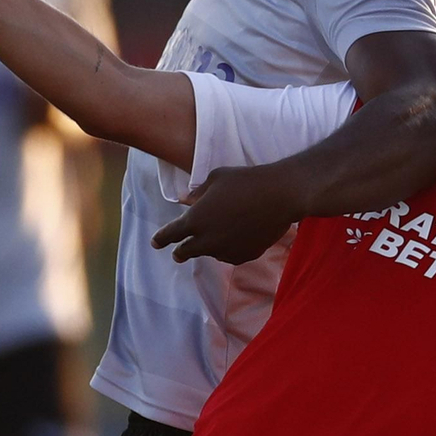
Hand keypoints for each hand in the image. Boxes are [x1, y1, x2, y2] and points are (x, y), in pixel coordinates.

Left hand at [151, 163, 302, 264]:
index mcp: (194, 220)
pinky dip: (229, 247)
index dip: (160, 239)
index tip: (155, 243)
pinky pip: (230, 254)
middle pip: (185, 253)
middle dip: (179, 252)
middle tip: (177, 253)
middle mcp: (206, 241)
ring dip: (210, 245)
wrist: (280, 196)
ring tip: (222, 230)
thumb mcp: (216, 178)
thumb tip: (186, 201)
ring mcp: (225, 251)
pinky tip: (238, 234)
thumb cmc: (246, 181)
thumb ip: (197, 193)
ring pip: (210, 252)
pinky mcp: (243, 256)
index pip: (170, 234)